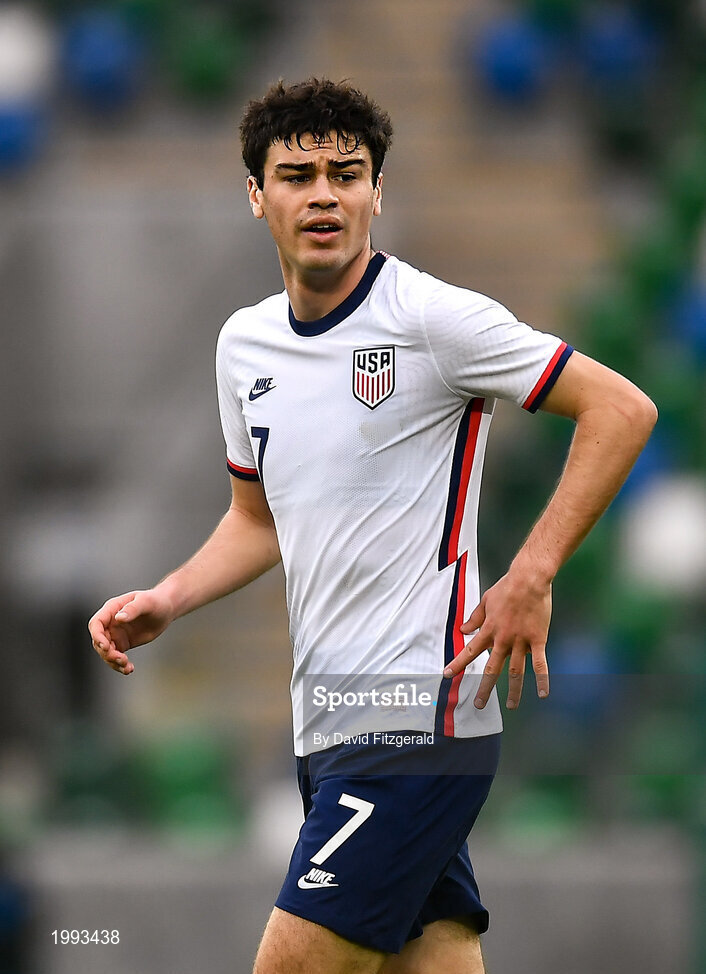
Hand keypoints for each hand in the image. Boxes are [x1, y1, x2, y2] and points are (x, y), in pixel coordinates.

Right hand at [88, 589, 174, 674]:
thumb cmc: (156, 601)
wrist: (166, 609)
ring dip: (113, 661)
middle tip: (121, 659)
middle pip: (99, 641)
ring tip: (127, 666)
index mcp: (112, 609)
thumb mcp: (146, 602)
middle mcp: (111, 623)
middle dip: (107, 653)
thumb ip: (133, 609)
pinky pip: (116, 656)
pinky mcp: (123, 643)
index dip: (97, 636)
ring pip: (106, 652)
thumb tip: (119, 618)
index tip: (106, 647)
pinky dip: (120, 665)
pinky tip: (129, 669)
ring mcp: (116, 634)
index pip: (96, 623)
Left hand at [443, 566, 551, 709]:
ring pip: (516, 672)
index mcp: (488, 630)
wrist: (529, 579)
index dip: (458, 664)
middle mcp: (503, 639)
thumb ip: (475, 617)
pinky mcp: (538, 640)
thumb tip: (463, 629)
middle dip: (485, 688)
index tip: (448, 675)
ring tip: (511, 705)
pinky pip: (540, 664)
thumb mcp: (485, 601)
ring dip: (513, 691)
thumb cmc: (507, 587)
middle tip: (479, 704)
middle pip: (492, 669)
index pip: (470, 651)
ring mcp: (521, 641)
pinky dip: (542, 680)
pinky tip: (542, 693)